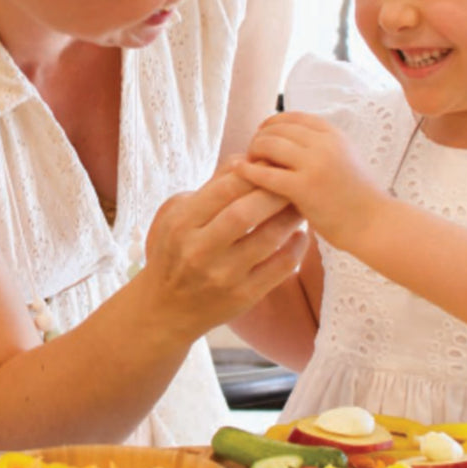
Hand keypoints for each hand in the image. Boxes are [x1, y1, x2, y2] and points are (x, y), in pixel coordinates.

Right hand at [141, 166, 308, 336]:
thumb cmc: (174, 250)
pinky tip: (300, 236)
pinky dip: (296, 248)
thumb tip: (246, 160)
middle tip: (293, 182)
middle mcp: (200, 250)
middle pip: (246, 213)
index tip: (269, 164)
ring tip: (300, 205)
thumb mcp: (178, 213)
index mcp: (182, 224)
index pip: (222, 190)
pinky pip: (280, 268)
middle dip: (274, 193)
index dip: (251, 173)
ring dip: (290, 218)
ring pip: (268, 239)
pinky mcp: (243, 297)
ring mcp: (223, 276)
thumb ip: (211, 188)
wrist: (166, 307)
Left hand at [234, 111, 385, 246]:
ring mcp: (315, 164)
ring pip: (268, 145)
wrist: (376, 224)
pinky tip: (239, 172)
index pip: (291, 117)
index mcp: (333, 134)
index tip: (260, 136)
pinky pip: (266, 174)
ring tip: (247, 165)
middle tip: (250, 154)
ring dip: (252, 153)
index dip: (270, 124)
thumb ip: (318, 145)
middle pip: (276, 129)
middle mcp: (324, 143)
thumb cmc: (356, 196)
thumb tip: (284, 137)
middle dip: (258, 139)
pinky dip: (248, 171)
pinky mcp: (304, 187)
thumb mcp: (342, 158)